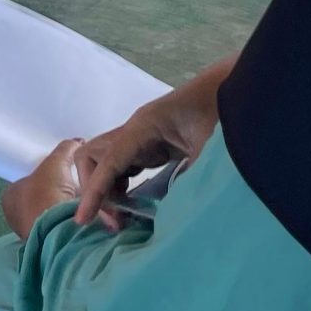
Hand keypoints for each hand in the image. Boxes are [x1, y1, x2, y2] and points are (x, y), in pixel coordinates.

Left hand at [3, 138, 86, 237]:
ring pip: (47, 213)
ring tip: (78, 199)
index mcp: (9, 196)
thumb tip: (77, 141)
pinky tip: (79, 213)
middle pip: (36, 197)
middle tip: (71, 185)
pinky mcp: (44, 242)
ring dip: (60, 207)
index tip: (58, 173)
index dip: (42, 175)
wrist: (57, 229)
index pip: (25, 180)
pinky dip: (66, 220)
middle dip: (53, 192)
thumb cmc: (47, 193)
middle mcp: (13, 215)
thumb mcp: (57, 162)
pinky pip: (57, 226)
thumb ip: (66, 148)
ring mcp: (28, 231)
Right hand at [72, 58, 231, 229]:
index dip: (94, 192)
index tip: (82, 220)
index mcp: (144, 127)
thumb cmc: (219, 112)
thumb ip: (192, 177)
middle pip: (92, 158)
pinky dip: (117, 187)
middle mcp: (134, 131)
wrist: (228, 89)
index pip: (107, 161)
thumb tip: (177, 213)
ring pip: (103, 163)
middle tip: (115, 221)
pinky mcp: (147, 145)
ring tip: (121, 219)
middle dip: (94, 190)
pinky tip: (130, 205)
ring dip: (105, 190)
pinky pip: (120, 167)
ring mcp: (139, 137)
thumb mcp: (210, 148)